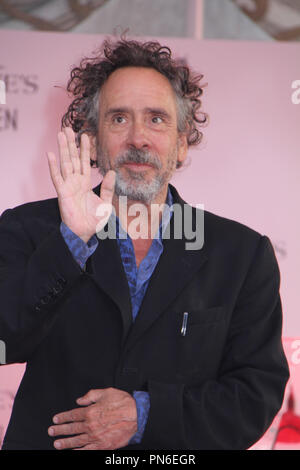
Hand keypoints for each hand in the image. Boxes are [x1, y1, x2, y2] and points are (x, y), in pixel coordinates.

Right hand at [47, 127, 115, 242]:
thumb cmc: (93, 220)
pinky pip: (57, 177)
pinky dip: (53, 166)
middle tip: (68, 128)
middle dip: (70, 143)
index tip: (86, 135)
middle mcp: (75, 181)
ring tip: (60, 134)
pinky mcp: (62, 192)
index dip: (85, 149)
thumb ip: (108, 187)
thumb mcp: (105, 202)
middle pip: (73, 158)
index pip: (85, 162)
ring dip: (63, 148)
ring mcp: (68, 185)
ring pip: (65, 163)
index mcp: (85, 183)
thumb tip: (112, 172)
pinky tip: (50, 154)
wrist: (84, 232)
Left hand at [48, 387, 137, 449]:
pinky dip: (78, 451)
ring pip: (77, 440)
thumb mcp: (106, 392)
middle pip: (72, 428)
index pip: (73, 415)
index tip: (56, 419)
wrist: (137, 415)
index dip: (63, 417)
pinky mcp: (103, 446)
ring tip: (57, 443)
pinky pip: (87, 450)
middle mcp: (91, 425)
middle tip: (51, 431)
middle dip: (60, 430)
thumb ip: (90, 395)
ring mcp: (96, 437)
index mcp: (90, 411)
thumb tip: (80, 400)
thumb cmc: (123, 403)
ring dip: (65, 442)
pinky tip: (72, 451)